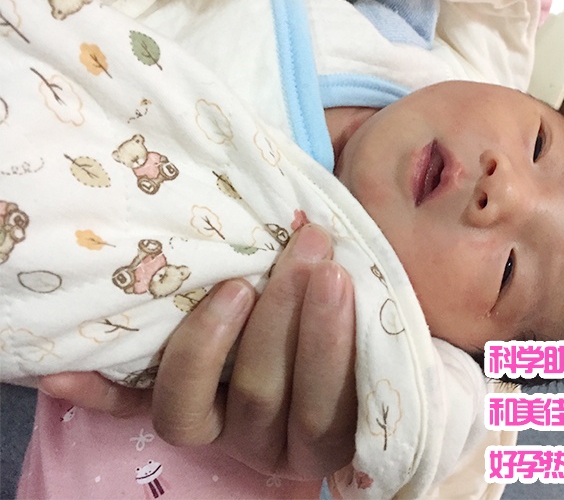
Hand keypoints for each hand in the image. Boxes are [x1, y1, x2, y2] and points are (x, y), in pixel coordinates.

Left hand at [39, 224, 357, 479]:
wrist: (332, 353)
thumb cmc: (361, 327)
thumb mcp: (376, 322)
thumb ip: (369, 300)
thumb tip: (338, 238)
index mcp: (326, 436)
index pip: (324, 408)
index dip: (328, 342)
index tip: (337, 273)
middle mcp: (265, 445)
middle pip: (260, 398)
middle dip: (284, 318)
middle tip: (304, 249)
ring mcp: (214, 431)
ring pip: (187, 412)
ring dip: (207, 343)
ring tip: (235, 284)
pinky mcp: (175, 410)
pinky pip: (129, 410)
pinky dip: (97, 393)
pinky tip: (68, 371)